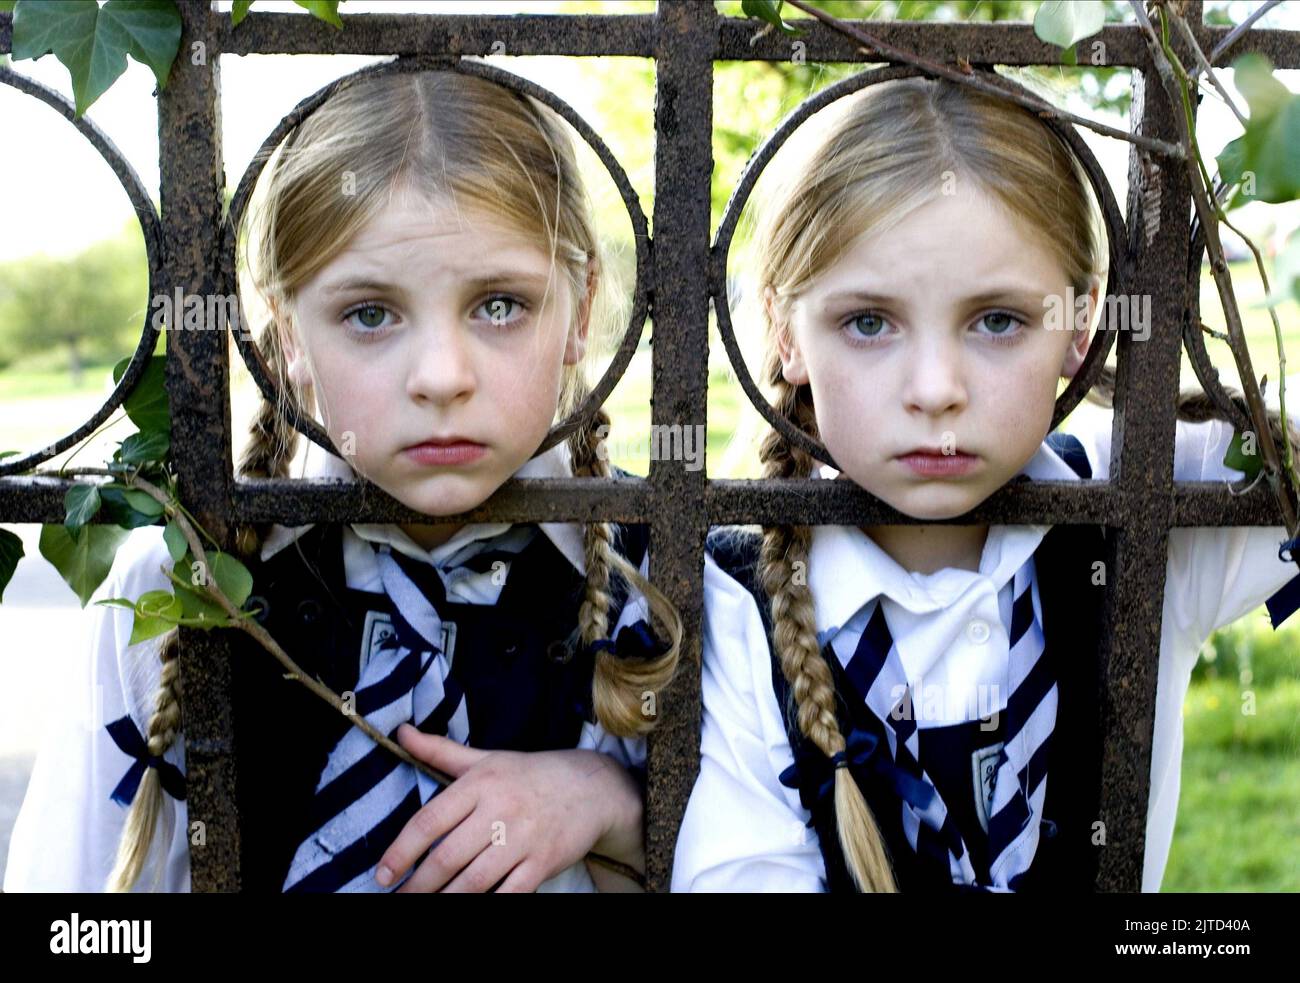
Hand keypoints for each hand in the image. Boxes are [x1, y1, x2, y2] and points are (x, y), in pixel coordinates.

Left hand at [375, 723, 642, 892]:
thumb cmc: (529, 774)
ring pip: (474, 881)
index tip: (382, 874)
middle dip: (417, 885)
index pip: (430, 820)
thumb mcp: (486, 758)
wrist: (592, 788)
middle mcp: (501, 809)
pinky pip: (509, 894)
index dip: (401, 851)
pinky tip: (469, 907)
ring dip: (445, 900)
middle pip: (447, 857)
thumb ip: (440, 751)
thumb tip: (400, 733)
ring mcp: (524, 839)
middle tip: (399, 897)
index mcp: (481, 782)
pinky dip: (487, 904)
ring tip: (424, 907)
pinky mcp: (544, 863)